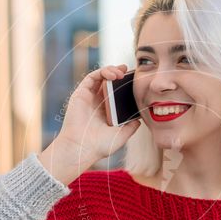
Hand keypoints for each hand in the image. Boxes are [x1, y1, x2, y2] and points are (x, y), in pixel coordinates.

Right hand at [39, 65, 141, 184]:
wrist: (82, 148)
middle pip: (109, 82)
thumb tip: (140, 119)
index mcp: (106, 111)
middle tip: (130, 71)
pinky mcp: (80, 94)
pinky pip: (91, 77)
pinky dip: (102, 72)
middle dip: (119, 74)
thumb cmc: (99, 146)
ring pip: (100, 77)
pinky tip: (113, 75)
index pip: (116, 92)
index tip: (135, 80)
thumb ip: (131, 127)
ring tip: (121, 73)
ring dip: (112, 70)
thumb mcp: (121, 136)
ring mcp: (89, 97)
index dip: (125, 84)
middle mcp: (97, 103)